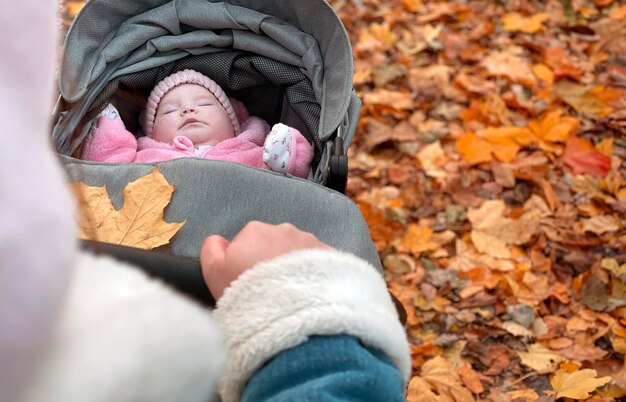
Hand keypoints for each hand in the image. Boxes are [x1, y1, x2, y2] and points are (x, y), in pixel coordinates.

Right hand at [200, 221, 331, 299]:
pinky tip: (309, 293)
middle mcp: (283, 230)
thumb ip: (211, 249)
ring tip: (291, 294)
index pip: (246, 243)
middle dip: (271, 263)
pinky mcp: (330, 256)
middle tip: (269, 291)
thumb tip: (218, 241)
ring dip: (293, 268)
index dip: (245, 264)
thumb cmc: (247, 292)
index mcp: (254, 231)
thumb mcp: (213, 272)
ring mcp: (309, 242)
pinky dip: (313, 274)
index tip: (248, 284)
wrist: (290, 311)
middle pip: (273, 245)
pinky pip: (318, 262)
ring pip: (296, 253)